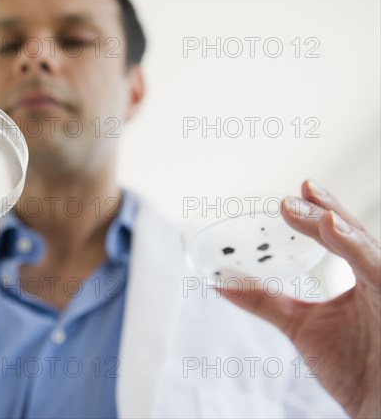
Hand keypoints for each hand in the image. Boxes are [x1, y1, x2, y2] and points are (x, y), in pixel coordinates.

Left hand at [219, 180, 379, 417]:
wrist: (380, 410)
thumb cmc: (354, 368)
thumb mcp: (302, 326)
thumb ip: (265, 301)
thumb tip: (221, 281)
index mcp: (363, 278)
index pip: (342, 235)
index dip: (323, 210)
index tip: (299, 189)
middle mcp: (380, 280)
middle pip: (356, 236)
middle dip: (327, 213)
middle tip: (300, 192)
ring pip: (372, 254)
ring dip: (345, 233)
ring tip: (320, 216)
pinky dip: (364, 257)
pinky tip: (339, 236)